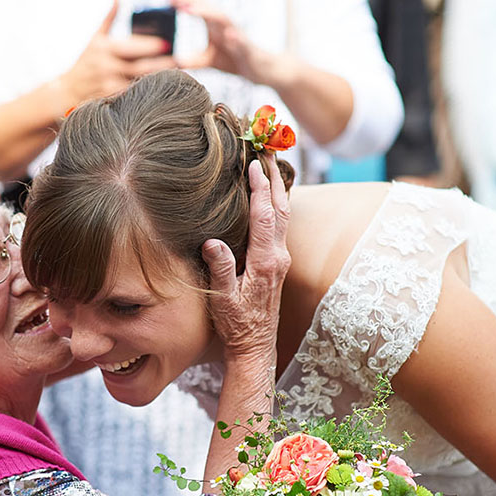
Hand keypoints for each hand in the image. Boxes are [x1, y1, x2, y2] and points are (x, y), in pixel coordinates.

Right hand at [58, 0, 176, 106]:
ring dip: (159, 78)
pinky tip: (164, 90)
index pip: (132, 47)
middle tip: (181, 59)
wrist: (68, 91)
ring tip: (178, 74)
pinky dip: (150, 92)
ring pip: (141, 82)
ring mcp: (111, 86)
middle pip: (141, 66)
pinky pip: (135, 95)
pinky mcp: (114, 100)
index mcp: (105, 49)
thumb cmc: (86, 62)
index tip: (168, 43)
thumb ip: (110, 17)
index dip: (151, 46)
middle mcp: (108, 67)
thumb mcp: (95, 38)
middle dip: (162, 63)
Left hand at [173, 0, 268, 84]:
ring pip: (223, 19)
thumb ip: (193, 60)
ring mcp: (238, 34)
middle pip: (208, 7)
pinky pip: (242, 41)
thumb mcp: (210, 61)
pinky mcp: (248, 48)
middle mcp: (225, 25)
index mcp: (214, 25)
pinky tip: (229, 34)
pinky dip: (236, 37)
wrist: (261, 70)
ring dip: (207, 12)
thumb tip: (176, 62)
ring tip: (190, 9)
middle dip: (190, 0)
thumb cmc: (235, 60)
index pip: (200, 5)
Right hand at [202, 155, 290, 363]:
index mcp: (266, 262)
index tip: (253, 165)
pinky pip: (280, 225)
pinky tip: (268, 195)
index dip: (259, 189)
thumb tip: (212, 242)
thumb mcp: (222, 299)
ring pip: (284, 214)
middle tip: (268, 149)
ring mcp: (281, 259)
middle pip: (281, 208)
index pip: (264, 216)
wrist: (256, 346)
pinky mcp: (278, 262)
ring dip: (277, 188)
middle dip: (274, 178)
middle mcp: (278, 257)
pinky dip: (274, 204)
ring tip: (269, 163)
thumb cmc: (237, 325)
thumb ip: (219, 268)